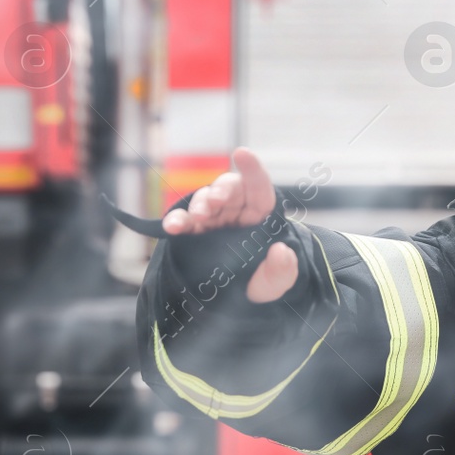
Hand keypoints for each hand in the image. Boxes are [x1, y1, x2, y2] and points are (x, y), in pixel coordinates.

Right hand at [161, 147, 298, 302]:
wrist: (237, 301)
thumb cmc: (260, 282)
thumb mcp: (276, 282)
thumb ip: (283, 269)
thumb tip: (282, 252)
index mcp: (261, 214)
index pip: (259, 187)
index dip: (252, 169)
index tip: (242, 153)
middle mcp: (236, 211)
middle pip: (229, 189)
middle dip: (221, 190)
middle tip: (216, 200)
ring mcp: (213, 219)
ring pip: (205, 200)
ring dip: (201, 204)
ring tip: (199, 216)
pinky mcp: (193, 232)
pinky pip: (183, 221)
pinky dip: (176, 221)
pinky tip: (171, 227)